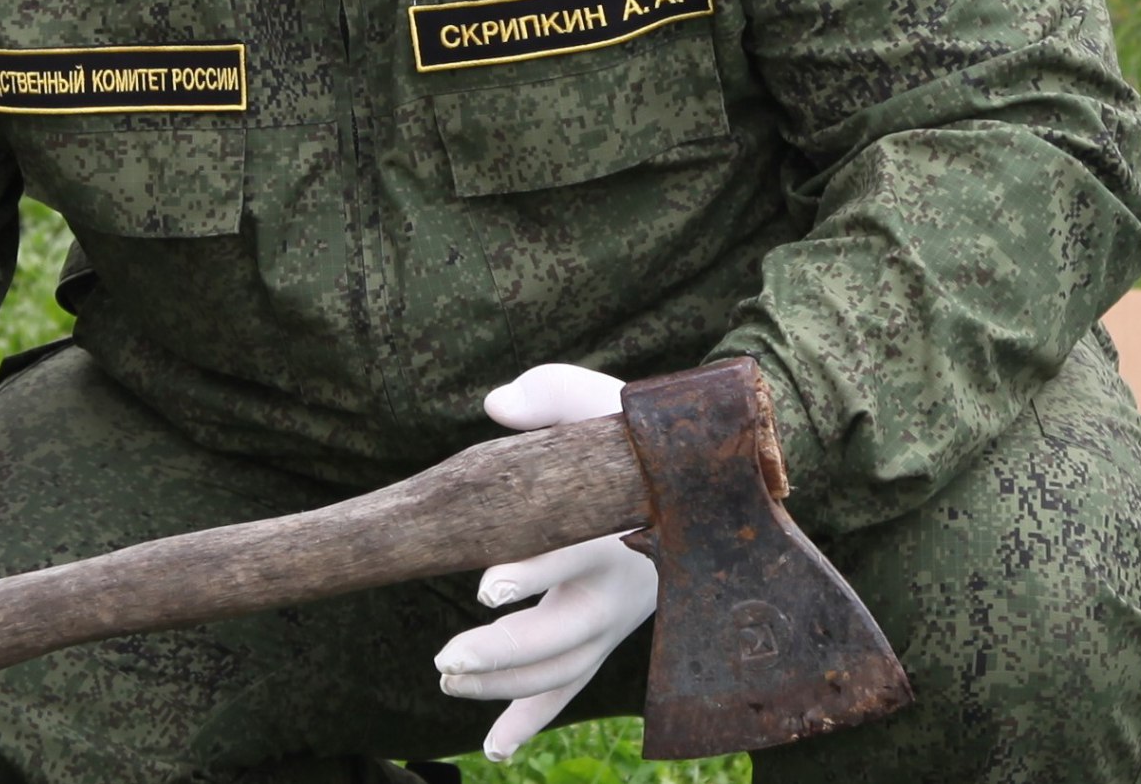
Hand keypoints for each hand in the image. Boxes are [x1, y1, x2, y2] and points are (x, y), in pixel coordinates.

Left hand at [434, 365, 657, 763]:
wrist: (695, 481)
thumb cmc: (632, 436)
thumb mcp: (601, 401)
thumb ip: (551, 393)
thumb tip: (496, 405)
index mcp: (624, 525)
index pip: (577, 552)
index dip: (535, 571)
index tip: (487, 584)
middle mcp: (626, 584)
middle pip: (568, 633)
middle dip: (506, 651)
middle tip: (445, 656)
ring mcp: (617, 619)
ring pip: (565, 668)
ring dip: (505, 684)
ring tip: (445, 677)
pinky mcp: (605, 636)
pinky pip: (571, 687)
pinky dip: (532, 718)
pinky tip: (494, 747)